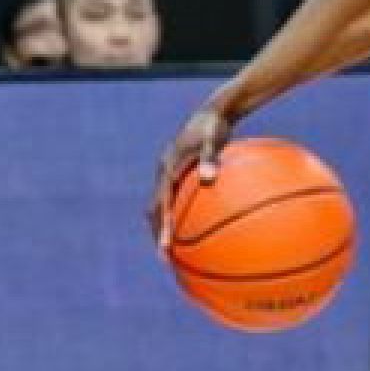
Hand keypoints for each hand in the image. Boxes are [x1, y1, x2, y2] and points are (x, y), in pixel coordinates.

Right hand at [150, 106, 231, 250]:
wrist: (214, 112)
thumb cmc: (215, 126)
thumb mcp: (213, 140)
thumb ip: (210, 159)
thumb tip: (208, 179)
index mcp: (167, 170)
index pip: (160, 205)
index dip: (162, 228)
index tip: (165, 248)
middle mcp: (165, 174)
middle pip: (155, 211)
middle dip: (158, 234)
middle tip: (167, 258)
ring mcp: (171, 175)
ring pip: (163, 206)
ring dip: (166, 226)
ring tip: (178, 250)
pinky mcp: (181, 175)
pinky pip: (179, 199)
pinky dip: (184, 214)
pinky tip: (201, 226)